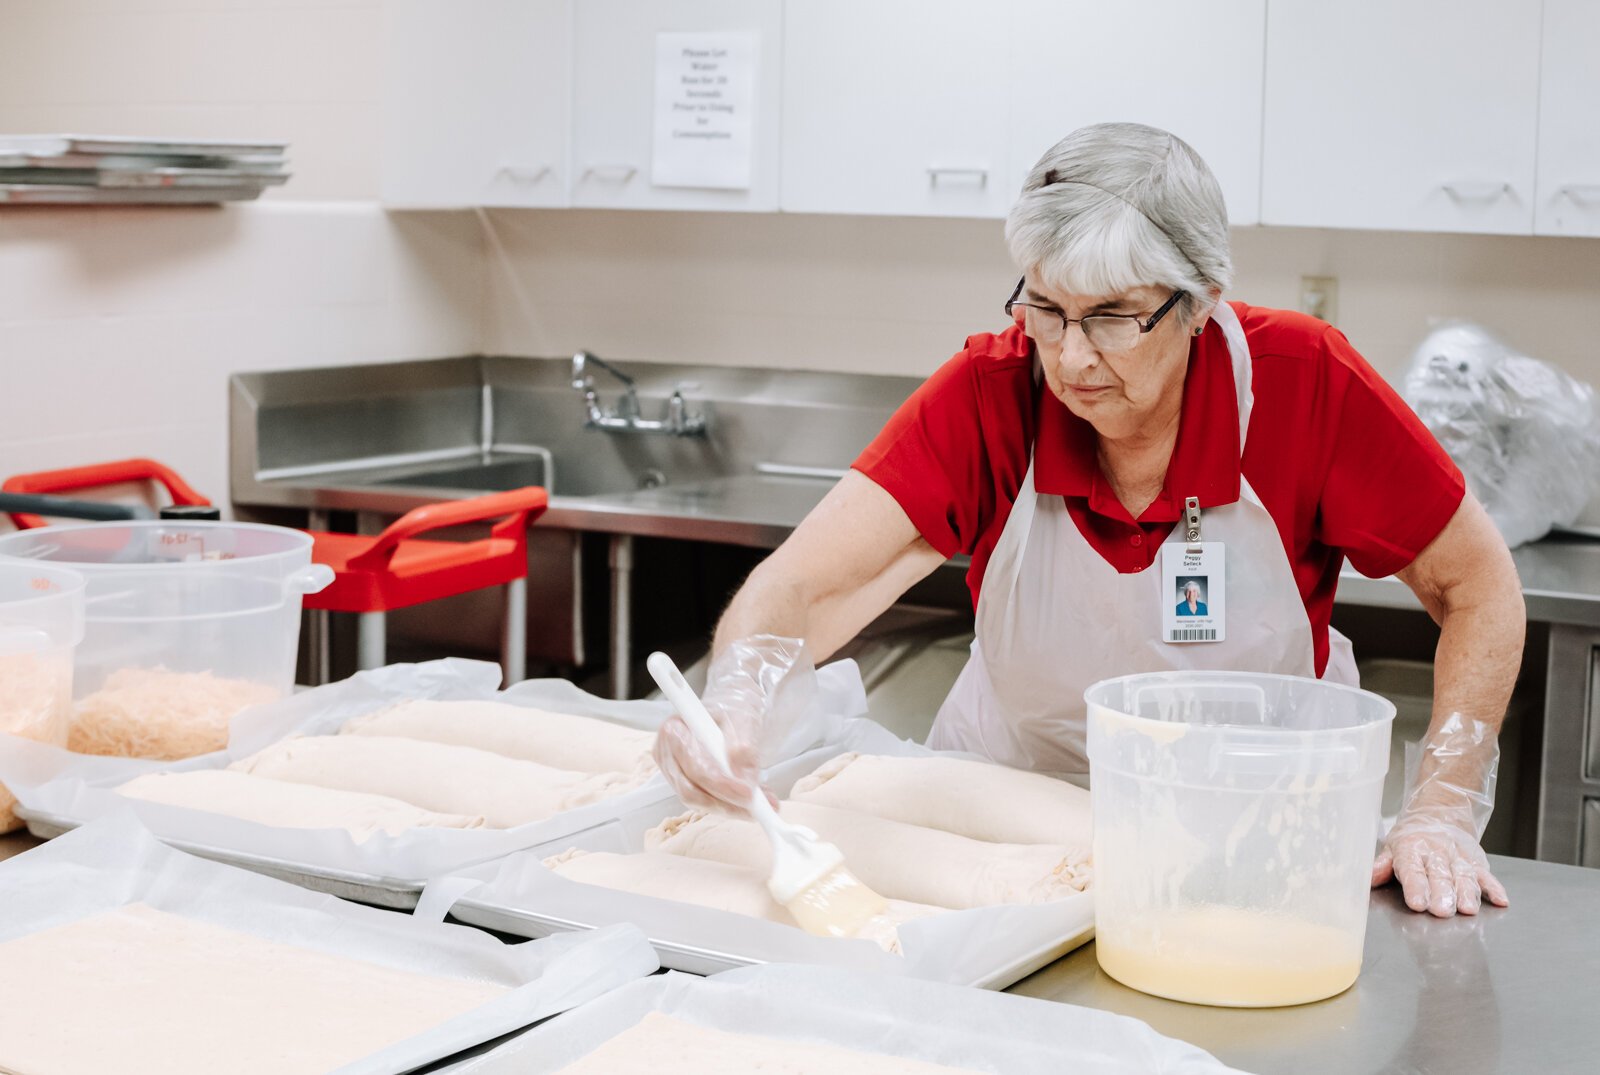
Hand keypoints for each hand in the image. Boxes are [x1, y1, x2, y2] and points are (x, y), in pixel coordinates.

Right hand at [650, 634, 807, 813]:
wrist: (730, 710)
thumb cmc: (733, 707)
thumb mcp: (743, 718)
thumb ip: (743, 746)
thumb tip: (743, 778)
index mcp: (674, 730)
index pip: (694, 766)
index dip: (720, 784)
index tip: (748, 794)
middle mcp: (666, 753)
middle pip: (690, 790)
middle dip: (725, 803)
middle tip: (758, 807)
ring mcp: (671, 771)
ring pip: (697, 801)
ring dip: (729, 807)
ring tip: (760, 805)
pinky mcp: (682, 783)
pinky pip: (704, 801)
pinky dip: (727, 805)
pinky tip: (749, 803)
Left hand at [1372, 811, 1507, 917]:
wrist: (1439, 814)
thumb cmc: (1412, 838)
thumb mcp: (1392, 847)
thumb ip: (1382, 865)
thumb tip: (1369, 878)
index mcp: (1412, 849)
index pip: (1413, 869)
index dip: (1415, 886)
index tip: (1417, 903)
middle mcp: (1437, 853)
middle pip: (1440, 875)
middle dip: (1441, 894)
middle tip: (1442, 911)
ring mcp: (1459, 857)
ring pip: (1464, 876)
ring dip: (1466, 893)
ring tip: (1467, 909)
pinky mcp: (1477, 862)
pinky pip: (1486, 875)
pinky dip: (1494, 888)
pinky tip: (1500, 900)